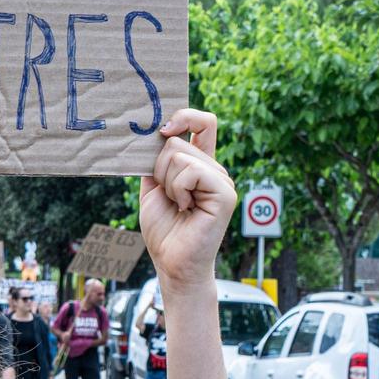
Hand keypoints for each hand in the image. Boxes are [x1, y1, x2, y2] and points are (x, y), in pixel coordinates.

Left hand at [139, 109, 236, 286]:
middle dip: (160, 168)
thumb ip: (156, 160)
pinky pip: (191, 171)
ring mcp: (223, 180)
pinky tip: (185, 208)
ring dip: (168, 183)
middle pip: (178, 140)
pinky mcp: (225, 193)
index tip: (163, 128)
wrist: (172, 263)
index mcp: (201, 165)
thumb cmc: (164, 230)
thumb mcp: (153, 187)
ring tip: (179, 205)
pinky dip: (178, 189)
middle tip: (169, 196)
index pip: (203, 123)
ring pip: (180, 156)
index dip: (185, 116)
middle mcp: (215, 169)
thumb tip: (153, 133)